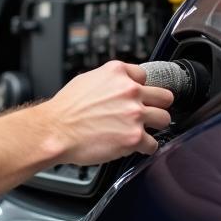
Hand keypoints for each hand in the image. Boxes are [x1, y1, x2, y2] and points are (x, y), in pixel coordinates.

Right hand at [44, 60, 173, 165]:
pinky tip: (136, 147)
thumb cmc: (65, 110)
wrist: (55, 131)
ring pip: (164, 119)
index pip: (145, 76)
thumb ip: (108, 81)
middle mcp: (130, 91)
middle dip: (156, 106)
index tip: (138, 97)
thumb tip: (116, 86)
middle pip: (164, 96)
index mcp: (118, 73)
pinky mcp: (134, 137)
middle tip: (148, 114)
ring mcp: (135, 114)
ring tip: (141, 131)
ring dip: (154, 126)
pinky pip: (154, 144)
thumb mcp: (86, 80)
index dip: (140, 89)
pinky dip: (146, 148)